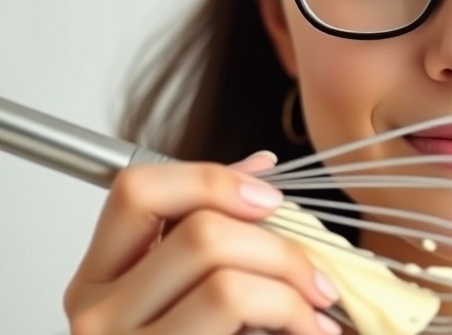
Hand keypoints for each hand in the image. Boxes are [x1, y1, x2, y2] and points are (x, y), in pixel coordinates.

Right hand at [63, 151, 342, 334]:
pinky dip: (295, 326)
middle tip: (316, 278)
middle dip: (282, 251)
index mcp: (101, 275)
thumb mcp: (183, 287)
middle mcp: (99, 314)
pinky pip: (244, 330)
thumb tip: (259, 168)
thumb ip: (213, 226)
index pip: (138, 190)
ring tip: (313, 316)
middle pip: (202, 237)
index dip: (212, 180)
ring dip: (292, 296)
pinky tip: (307, 334)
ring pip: (227, 287)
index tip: (270, 200)